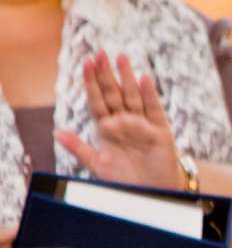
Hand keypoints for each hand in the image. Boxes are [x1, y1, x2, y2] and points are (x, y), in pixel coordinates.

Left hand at [55, 53, 186, 192]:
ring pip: (132, 96)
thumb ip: (78, 148)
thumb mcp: (97, 164)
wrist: (150, 194)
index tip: (86, 63)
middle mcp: (123, 122)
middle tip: (100, 53)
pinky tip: (144, 79)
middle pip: (113, 93)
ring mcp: (141, 124)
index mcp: (106, 128)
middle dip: (106, 74)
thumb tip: (56, 133)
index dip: (91, 82)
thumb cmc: (124, 180)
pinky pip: (154, 109)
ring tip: (121, 57)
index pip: (97, 100)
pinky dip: (149, 94)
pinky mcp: (159, 131)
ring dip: (127, 77)